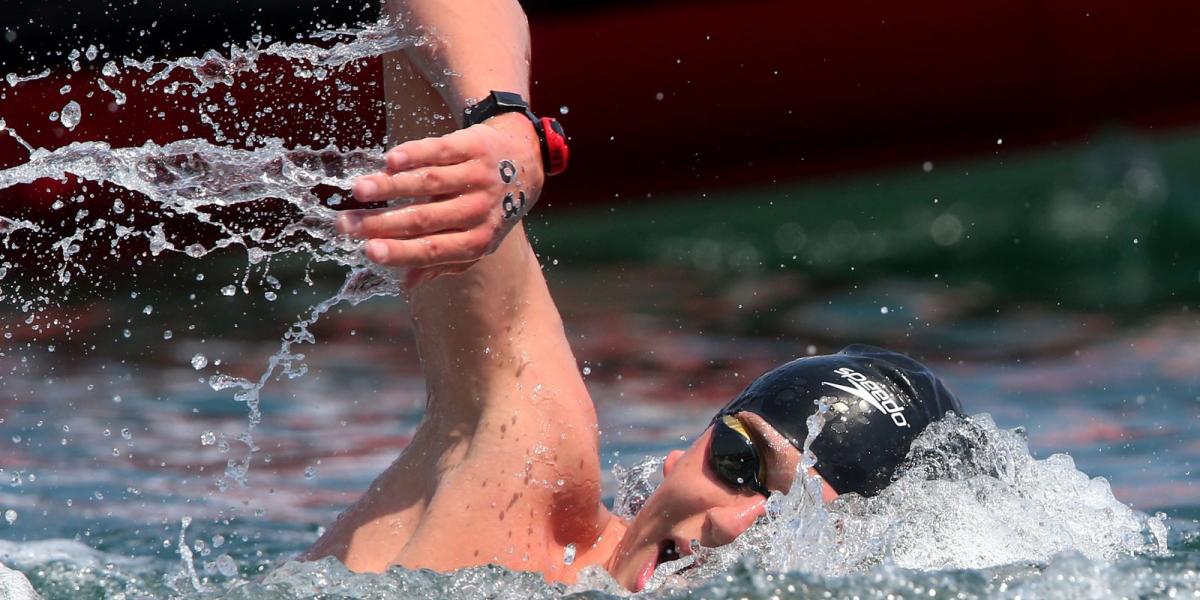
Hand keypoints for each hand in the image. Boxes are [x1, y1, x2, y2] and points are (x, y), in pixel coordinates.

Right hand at [337, 112, 544, 287]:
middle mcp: (480, 209)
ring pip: (429, 182)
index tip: (368, 252)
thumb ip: (443, 261)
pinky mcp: (473, 146)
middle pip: (425, 218)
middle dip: (382, 223)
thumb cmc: (489, 209)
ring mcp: (479, 176)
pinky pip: (440, 150)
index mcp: (478, 240)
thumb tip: (406, 283)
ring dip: (391, 186)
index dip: (401, 252)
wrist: (524, 162)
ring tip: (359, 190)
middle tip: (346, 224)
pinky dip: (415, 154)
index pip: (434, 250)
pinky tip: (389, 161)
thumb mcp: (475, 240)